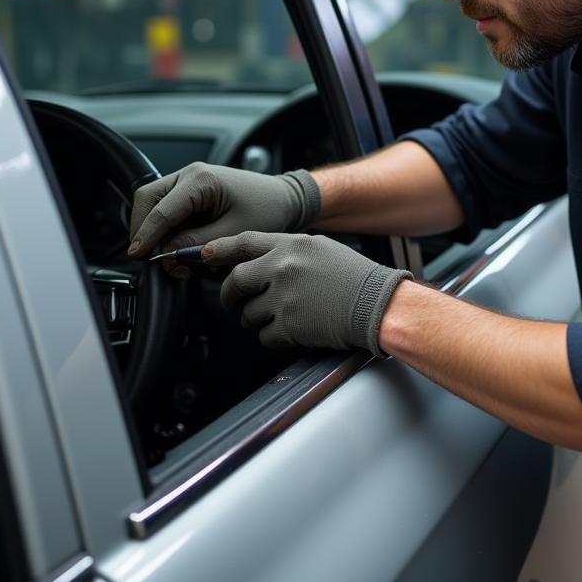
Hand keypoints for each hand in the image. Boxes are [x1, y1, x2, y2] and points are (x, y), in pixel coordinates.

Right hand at [127, 164, 320, 258]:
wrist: (283, 199)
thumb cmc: (266, 210)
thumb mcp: (233, 233)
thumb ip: (196, 243)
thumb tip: (166, 253)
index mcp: (201, 179)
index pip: (161, 209)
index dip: (146, 236)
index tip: (138, 257)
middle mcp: (190, 174)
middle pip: (146, 199)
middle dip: (144, 229)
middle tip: (152, 258)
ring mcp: (188, 180)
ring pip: (152, 203)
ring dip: (154, 230)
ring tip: (173, 256)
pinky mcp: (190, 190)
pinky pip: (166, 208)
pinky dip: (165, 228)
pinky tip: (179, 246)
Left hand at [204, 231, 410, 355]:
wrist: (379, 304)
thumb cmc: (355, 278)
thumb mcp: (321, 249)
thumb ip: (288, 251)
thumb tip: (259, 262)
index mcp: (291, 244)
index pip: (243, 242)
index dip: (218, 249)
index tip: (202, 254)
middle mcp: (282, 267)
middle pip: (236, 281)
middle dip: (231, 296)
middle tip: (235, 303)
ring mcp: (283, 297)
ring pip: (248, 314)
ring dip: (258, 319)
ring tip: (284, 316)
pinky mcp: (288, 325)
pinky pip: (264, 337)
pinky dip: (275, 338)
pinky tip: (294, 331)